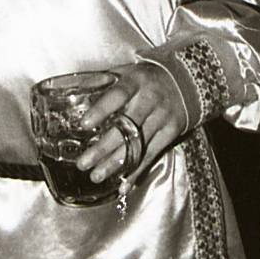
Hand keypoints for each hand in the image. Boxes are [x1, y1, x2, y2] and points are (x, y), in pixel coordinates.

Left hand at [74, 58, 186, 187]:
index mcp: (135, 82)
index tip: (84, 124)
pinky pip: (151, 155)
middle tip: (84, 162)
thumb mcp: (127, 73)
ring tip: (96, 175)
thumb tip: (73, 93)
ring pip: (137, 145)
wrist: (186, 81)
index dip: (101, 110)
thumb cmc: (147, 79)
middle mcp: (150, 100)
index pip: (118, 95)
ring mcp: (162, 117)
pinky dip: (137, 172)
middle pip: (126, 127)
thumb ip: (103, 82)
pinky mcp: (171, 132)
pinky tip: (123, 185)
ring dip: (116, 164)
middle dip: (103, 147)